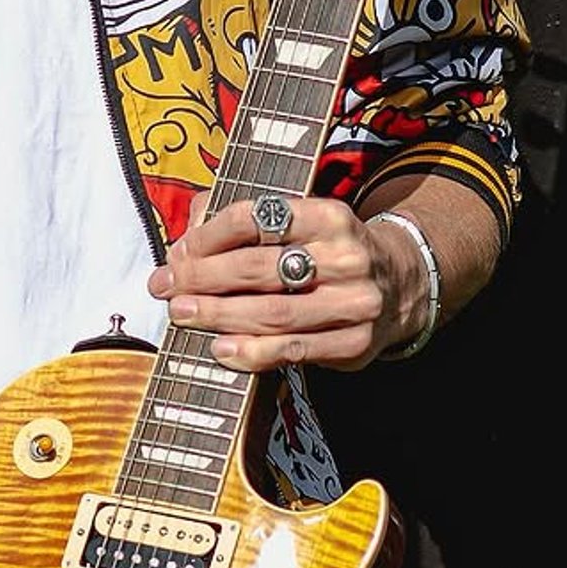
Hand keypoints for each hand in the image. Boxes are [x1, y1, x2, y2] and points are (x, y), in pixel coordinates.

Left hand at [146, 195, 422, 373]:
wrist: (400, 285)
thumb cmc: (326, 251)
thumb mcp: (300, 221)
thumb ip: (243, 222)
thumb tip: (186, 240)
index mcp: (329, 215)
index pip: (257, 217)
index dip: (208, 236)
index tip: (178, 253)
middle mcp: (347, 256)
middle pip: (259, 267)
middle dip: (202, 278)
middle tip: (165, 287)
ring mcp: (356, 302)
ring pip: (274, 312)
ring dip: (218, 316)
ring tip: (182, 315)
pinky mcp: (356, 343)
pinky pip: (294, 350)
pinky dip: (252, 352)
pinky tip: (221, 349)